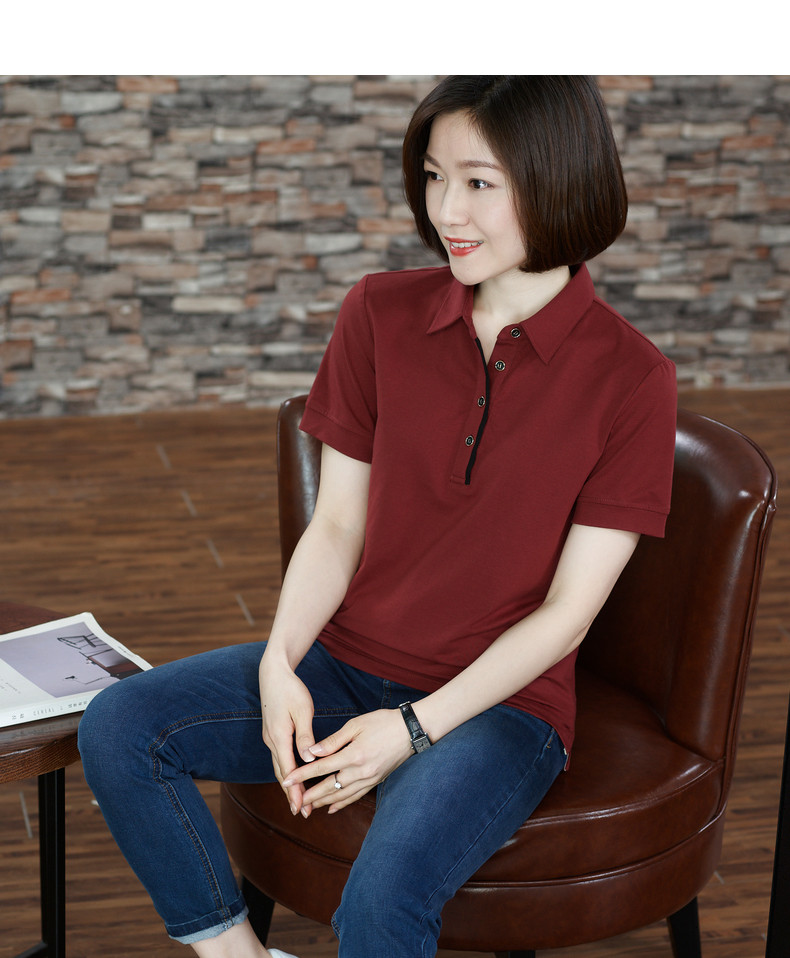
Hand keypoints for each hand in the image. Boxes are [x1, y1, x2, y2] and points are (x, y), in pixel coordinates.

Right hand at [258, 654, 316, 815]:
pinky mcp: (272, 733)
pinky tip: (294, 776)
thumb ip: (305, 736)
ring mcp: (270, 737)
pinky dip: (286, 770)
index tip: (301, 808)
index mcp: (279, 737)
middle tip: (302, 812)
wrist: (273, 673)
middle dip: (290, 793)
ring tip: (297, 800)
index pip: (288, 771)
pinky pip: (279, 757)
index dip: (294, 791)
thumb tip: (309, 760)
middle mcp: (271, 740)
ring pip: (279, 766)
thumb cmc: (290, 690)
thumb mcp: (302, 711)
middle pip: (281, 773)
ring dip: (287, 784)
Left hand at [283, 708, 412, 814]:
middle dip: (309, 794)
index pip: (322, 768)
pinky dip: (342, 803)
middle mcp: (361, 772)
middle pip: (329, 787)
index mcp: (354, 755)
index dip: (303, 775)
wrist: (411, 731)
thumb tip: (312, 751)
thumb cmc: (382, 722)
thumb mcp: (356, 725)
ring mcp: (369, 779)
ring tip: (308, 806)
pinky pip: (356, 796)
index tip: (288, 779)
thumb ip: (333, 741)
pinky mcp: (376, 781)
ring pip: (341, 795)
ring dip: (323, 802)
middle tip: (293, 800)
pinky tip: (331, 808)